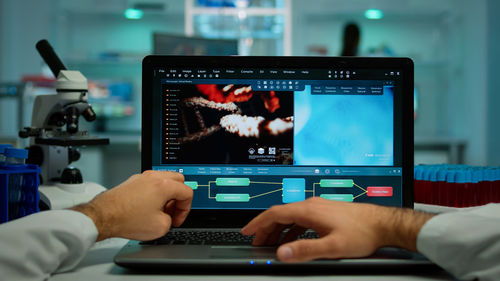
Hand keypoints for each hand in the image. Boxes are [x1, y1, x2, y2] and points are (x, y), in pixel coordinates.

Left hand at [71, 170, 192, 240]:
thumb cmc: (127, 219)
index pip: (187, 192)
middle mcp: (154, 177)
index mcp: (164, 185)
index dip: (185, 209)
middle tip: (172, 211)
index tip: (177, 219)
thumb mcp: (160, 227)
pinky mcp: (132, 181)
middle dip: (178, 197)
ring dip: (167, 194)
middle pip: (178, 180)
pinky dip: (154, 192)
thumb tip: (167, 217)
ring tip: (159, 210)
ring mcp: (142, 177)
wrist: (104, 216)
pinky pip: (151, 182)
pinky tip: (147, 207)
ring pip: (164, 179)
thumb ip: (171, 220)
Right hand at [241, 197, 432, 261]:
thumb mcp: (332, 247)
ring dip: (278, 230)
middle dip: (265, 229)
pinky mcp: (325, 213)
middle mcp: (311, 205)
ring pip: (291, 217)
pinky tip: (293, 241)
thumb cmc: (362, 233)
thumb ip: (305, 250)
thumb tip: (282, 253)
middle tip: (257, 242)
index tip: (247, 231)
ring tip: (272, 244)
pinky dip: (291, 230)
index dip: (258, 223)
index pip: (275, 214)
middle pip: (280, 214)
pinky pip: (301, 220)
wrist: (382, 224)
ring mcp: (318, 208)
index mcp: (309, 210)